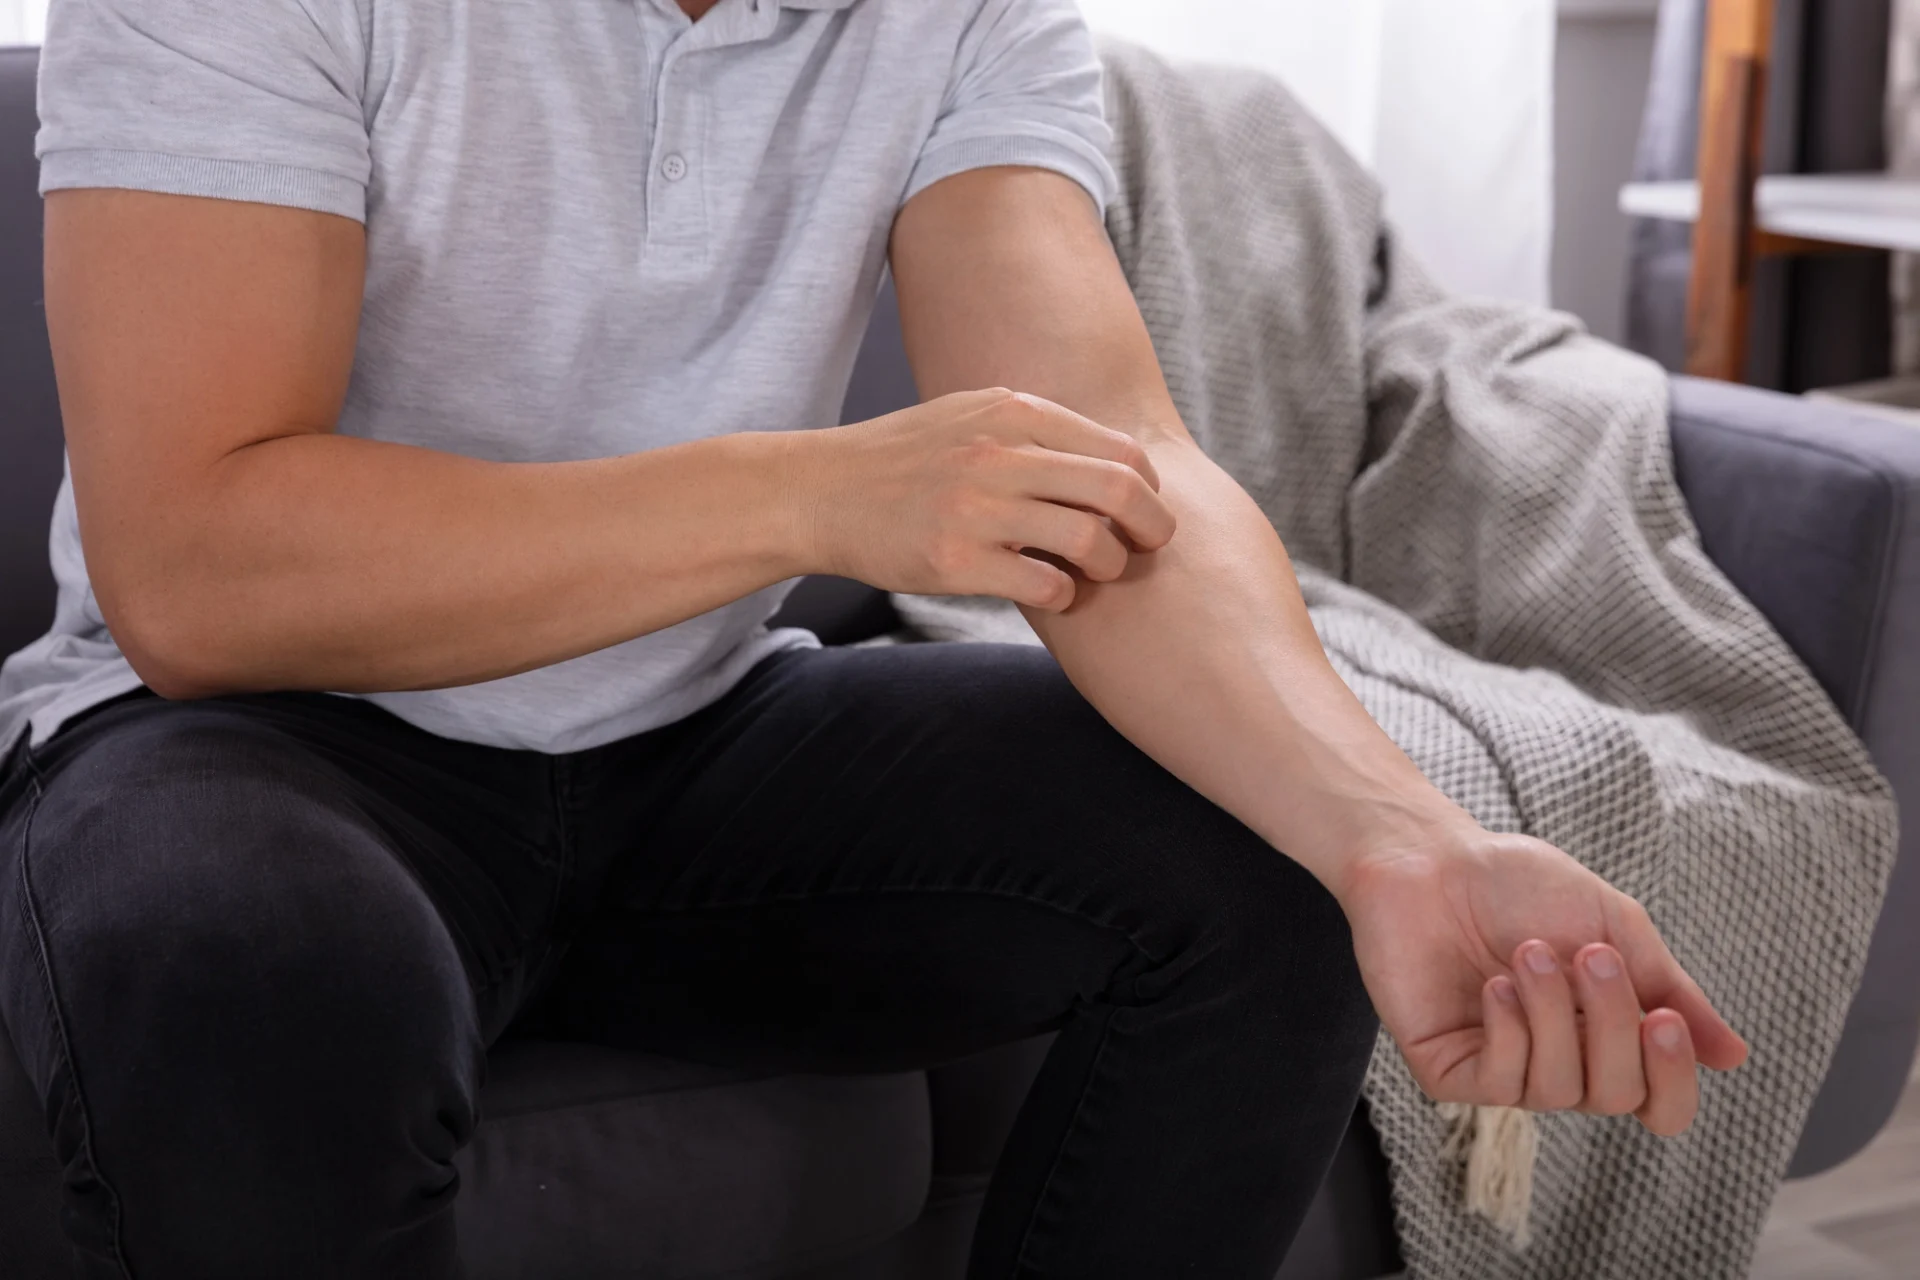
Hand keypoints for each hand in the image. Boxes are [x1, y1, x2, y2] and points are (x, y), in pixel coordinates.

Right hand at [793, 389, 1177, 611]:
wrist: (821, 493)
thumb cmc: (904, 459)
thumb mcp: (969, 414)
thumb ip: (1034, 427)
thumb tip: (1114, 458)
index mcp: (1012, 412)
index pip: (1120, 449)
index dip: (1149, 487)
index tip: (1142, 510)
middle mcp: (999, 454)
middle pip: (1119, 491)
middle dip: (1152, 527)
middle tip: (1150, 548)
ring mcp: (976, 509)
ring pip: (1090, 541)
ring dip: (1110, 566)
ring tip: (1097, 573)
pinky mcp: (955, 561)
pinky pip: (1046, 586)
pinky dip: (1064, 596)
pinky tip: (1052, 592)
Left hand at [1342, 831, 1748, 1135]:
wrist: (1429, 859)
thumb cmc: (1518, 886)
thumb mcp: (1613, 926)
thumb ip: (1668, 988)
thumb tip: (1733, 1056)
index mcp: (1604, 1036)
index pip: (1659, 1102)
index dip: (1672, 1078)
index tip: (1665, 1019)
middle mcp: (1558, 1063)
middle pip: (1618, 1096)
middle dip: (1610, 1022)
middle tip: (1589, 955)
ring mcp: (1502, 1070)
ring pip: (1559, 1091)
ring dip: (1552, 1014)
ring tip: (1528, 953)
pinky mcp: (1447, 1070)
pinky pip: (1499, 1084)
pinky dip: (1508, 1031)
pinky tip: (1493, 986)